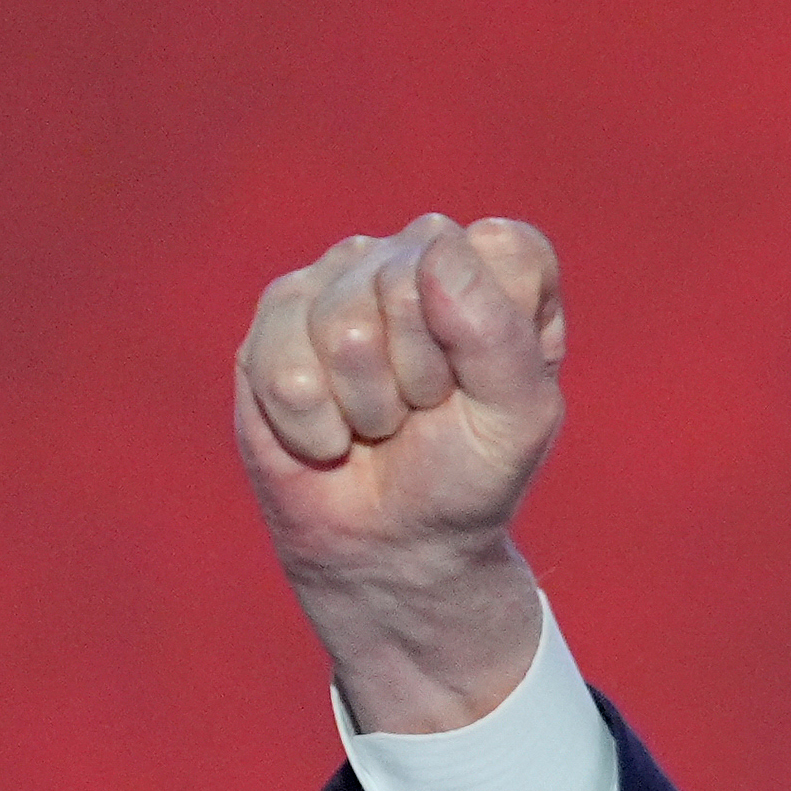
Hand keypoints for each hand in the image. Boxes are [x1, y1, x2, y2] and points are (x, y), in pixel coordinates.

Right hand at [230, 214, 564, 730]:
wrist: (393, 542)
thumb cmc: (467, 475)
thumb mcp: (517, 418)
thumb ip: (498, 332)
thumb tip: (435, 249)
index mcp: (494, 268)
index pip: (499, 249)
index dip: (491, 332)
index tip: (486, 384)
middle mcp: (413, 256)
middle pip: (408, 284)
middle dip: (421, 374)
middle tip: (425, 410)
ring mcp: (338, 278)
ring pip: (342, 328)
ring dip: (367, 404)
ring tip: (378, 423)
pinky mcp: (274, 317)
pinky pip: (288, 369)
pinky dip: (316, 425)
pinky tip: (330, 431)